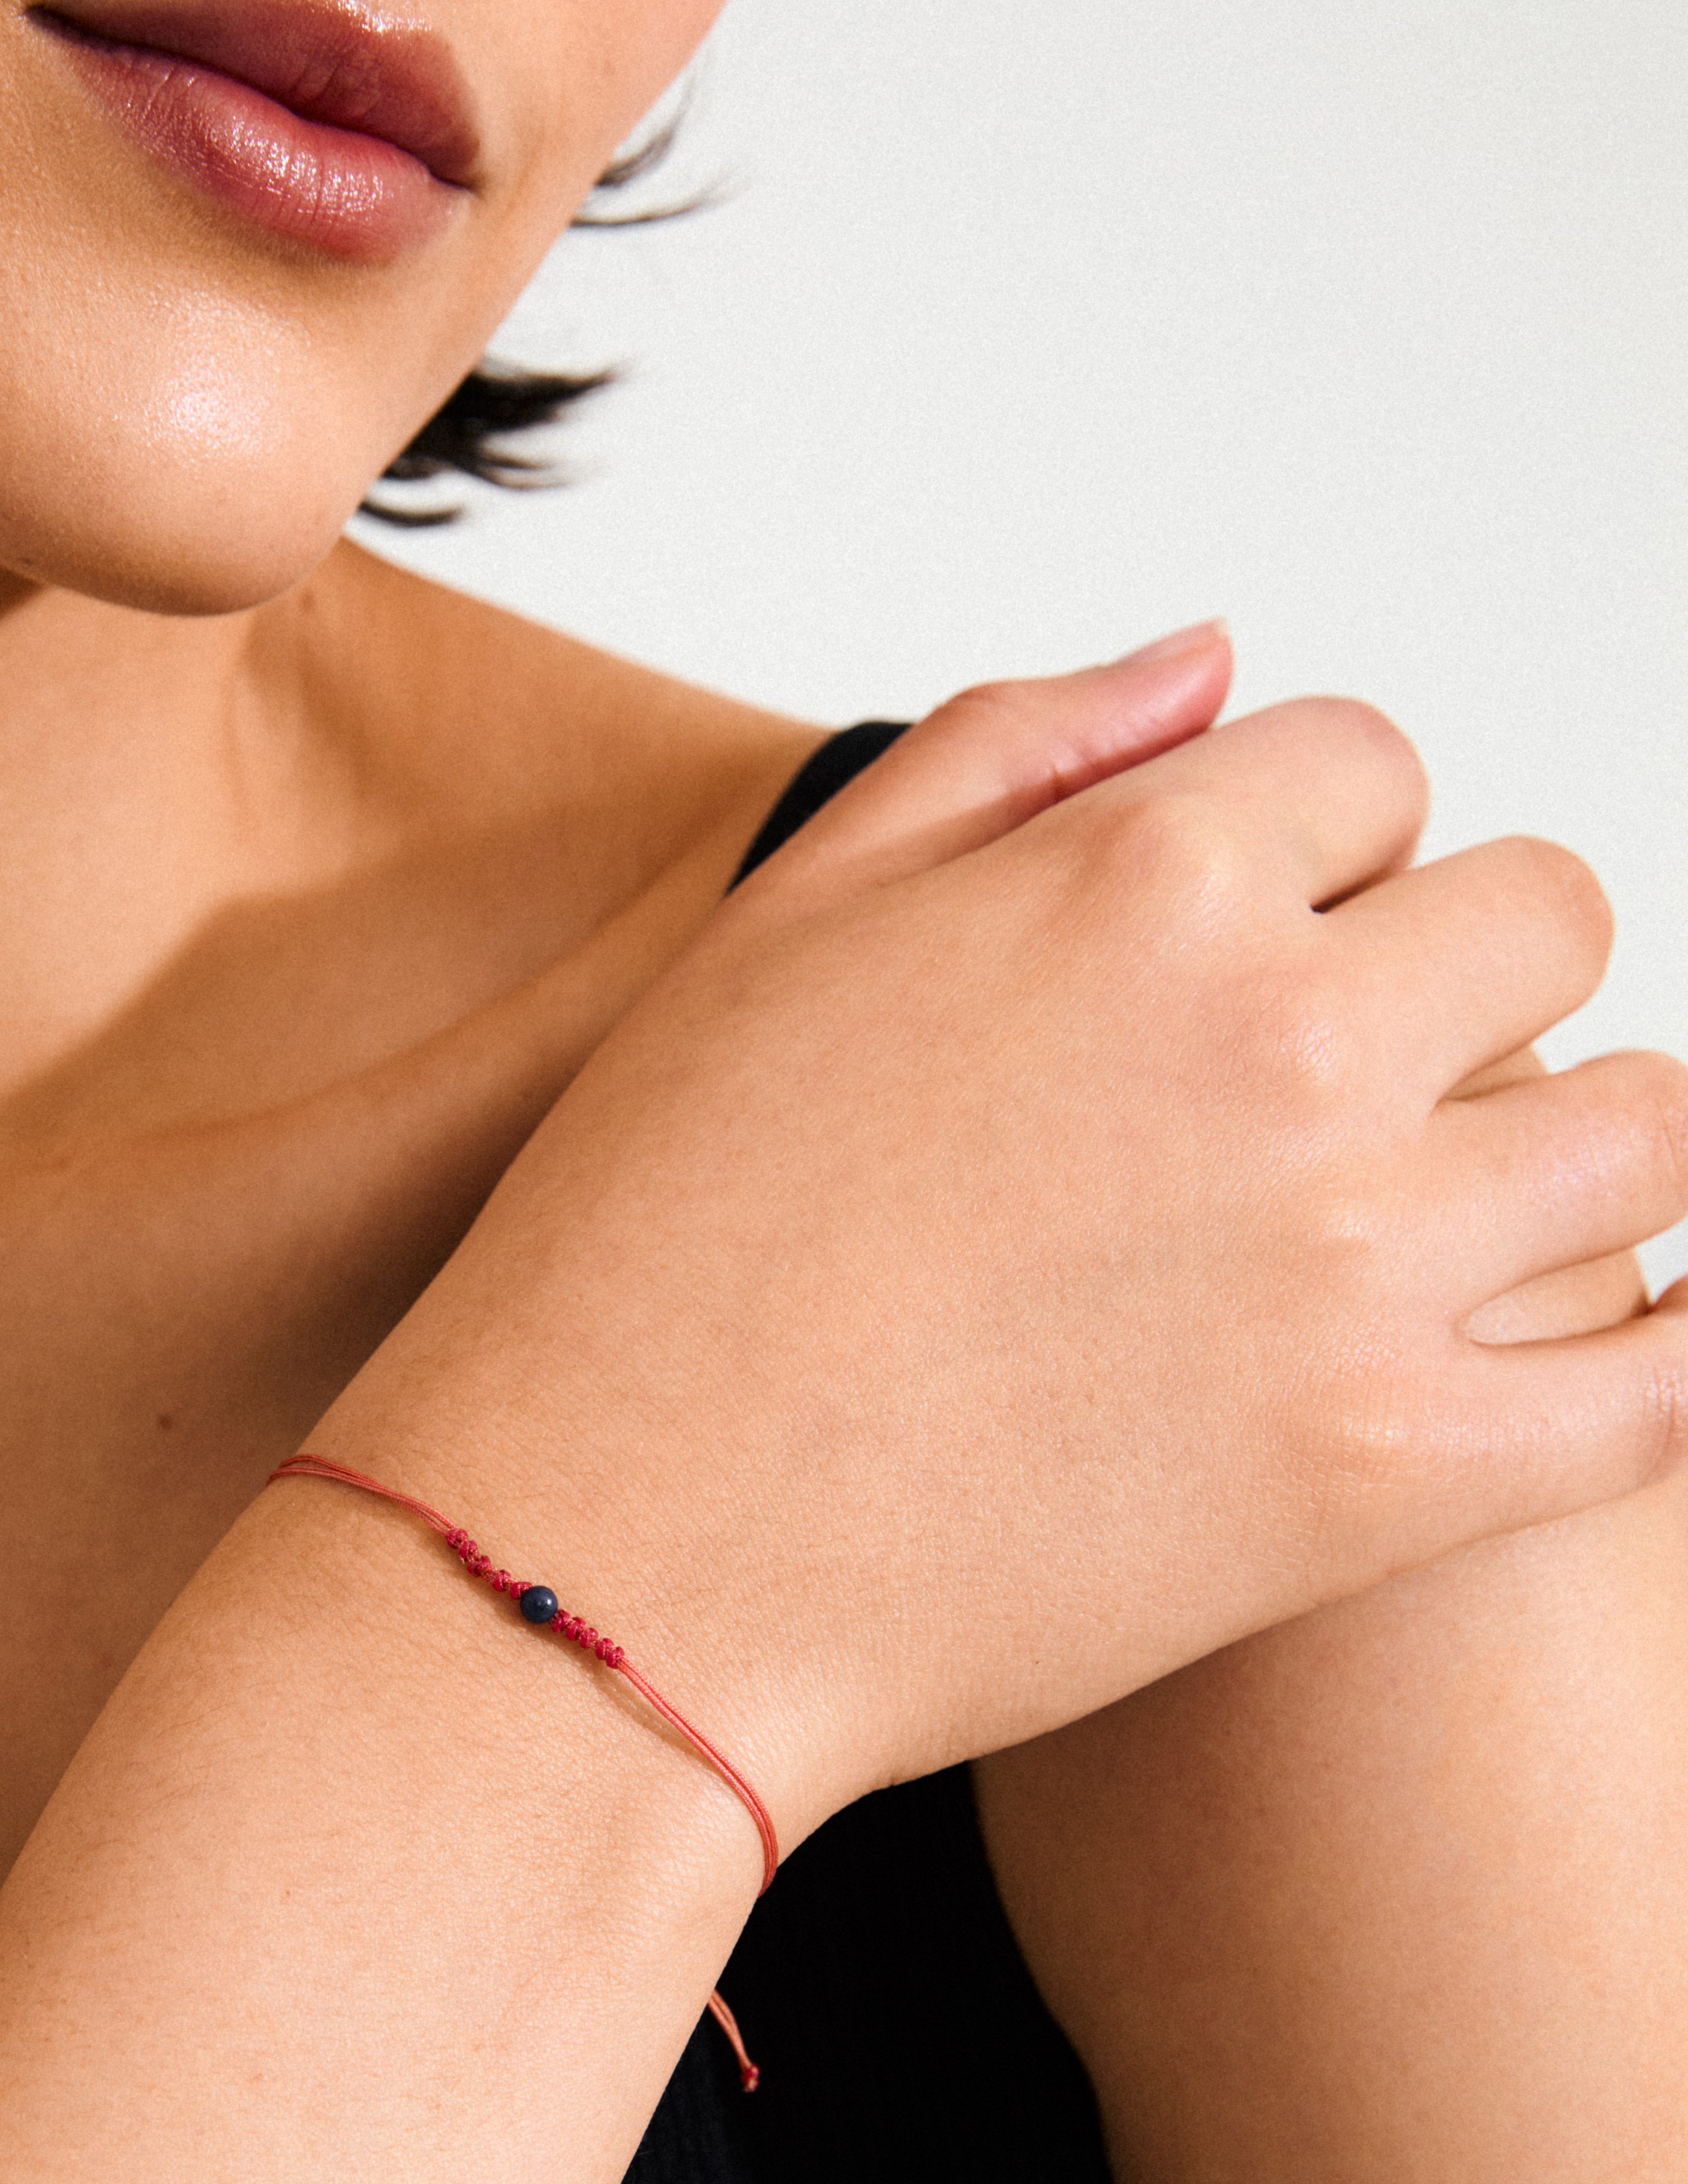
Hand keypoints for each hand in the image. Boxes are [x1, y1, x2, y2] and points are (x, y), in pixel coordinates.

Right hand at [318, 653, 1687, 1849]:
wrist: (615, 1540)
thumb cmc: (659, 1232)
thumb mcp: (786, 918)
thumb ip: (1011, 749)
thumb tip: (1216, 657)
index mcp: (1130, 881)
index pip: (1366, 763)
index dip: (1310, 836)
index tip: (1250, 921)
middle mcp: (1281, 1042)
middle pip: (1544, 913)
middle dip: (1457, 955)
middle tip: (1339, 1061)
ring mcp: (1356, 1269)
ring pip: (1653, 1127)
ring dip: (1574, 1132)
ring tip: (1453, 1193)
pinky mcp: (1390, 1482)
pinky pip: (1661, 1382)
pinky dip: (1656, 1343)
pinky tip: (1569, 1334)